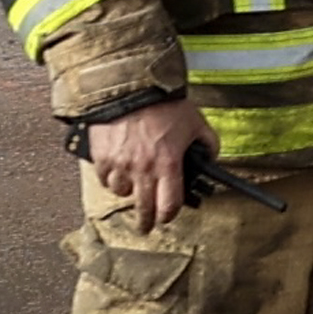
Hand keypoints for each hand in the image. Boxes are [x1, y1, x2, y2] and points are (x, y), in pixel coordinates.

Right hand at [87, 97, 207, 234]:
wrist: (131, 87)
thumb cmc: (163, 104)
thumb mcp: (196, 122)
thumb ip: (208, 143)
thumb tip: (211, 157)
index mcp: (168, 164)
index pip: (169, 205)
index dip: (170, 215)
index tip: (168, 217)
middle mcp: (142, 170)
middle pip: (143, 209)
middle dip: (146, 222)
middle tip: (145, 226)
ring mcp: (119, 165)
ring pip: (121, 193)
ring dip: (128, 193)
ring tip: (133, 189)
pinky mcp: (101, 157)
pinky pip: (104, 179)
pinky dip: (110, 179)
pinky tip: (117, 174)